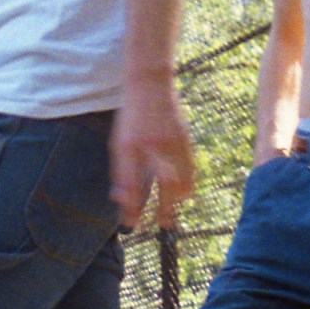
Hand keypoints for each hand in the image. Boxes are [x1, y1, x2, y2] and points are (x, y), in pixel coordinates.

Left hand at [110, 75, 196, 228]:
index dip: (133, 207)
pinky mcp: (186, 141)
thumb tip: (120, 201)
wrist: (151, 84)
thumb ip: (121, 173)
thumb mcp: (119, 144)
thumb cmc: (131, 117)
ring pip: (181, 180)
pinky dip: (186, 185)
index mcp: (133, 146)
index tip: (131, 224)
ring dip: (176, 199)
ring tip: (170, 211)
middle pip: (163, 188)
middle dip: (163, 210)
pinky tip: (181, 193)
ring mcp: (174, 143)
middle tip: (161, 225)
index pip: (133, 185)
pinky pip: (190, 171)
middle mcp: (156, 146)